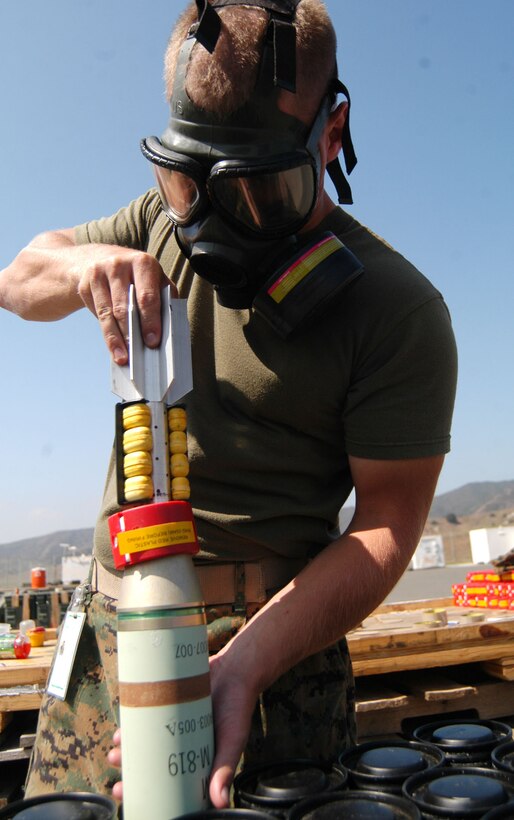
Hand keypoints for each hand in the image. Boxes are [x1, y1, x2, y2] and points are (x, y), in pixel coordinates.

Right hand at [76, 244, 172, 363]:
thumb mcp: (154, 279)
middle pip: (124, 306)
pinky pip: (97, 314)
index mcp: (143, 262)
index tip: (152, 341)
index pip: (147, 296)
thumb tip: (169, 329)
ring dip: (115, 339)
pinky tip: (113, 347)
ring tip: (123, 357)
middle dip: (132, 333)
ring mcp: (98, 274)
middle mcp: (119, 265)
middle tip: (138, 355)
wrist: (101, 258)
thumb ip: (164, 299)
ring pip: (107, 313)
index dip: (150, 320)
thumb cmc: (138, 276)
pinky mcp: (85, 285)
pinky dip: (106, 332)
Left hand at [107, 649, 258, 808]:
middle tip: (118, 783)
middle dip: (132, 776)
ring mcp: (171, 724)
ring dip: (127, 751)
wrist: (234, 669)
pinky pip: (144, 716)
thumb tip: (221, 802)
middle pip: (151, 766)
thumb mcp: (233, 740)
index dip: (149, 793)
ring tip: (115, 754)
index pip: (170, 785)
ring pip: (144, 743)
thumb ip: (225, 768)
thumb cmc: (237, 709)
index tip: (130, 797)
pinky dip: (131, 724)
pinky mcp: (166, 703)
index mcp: (196, 760)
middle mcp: (181, 744)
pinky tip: (121, 731)